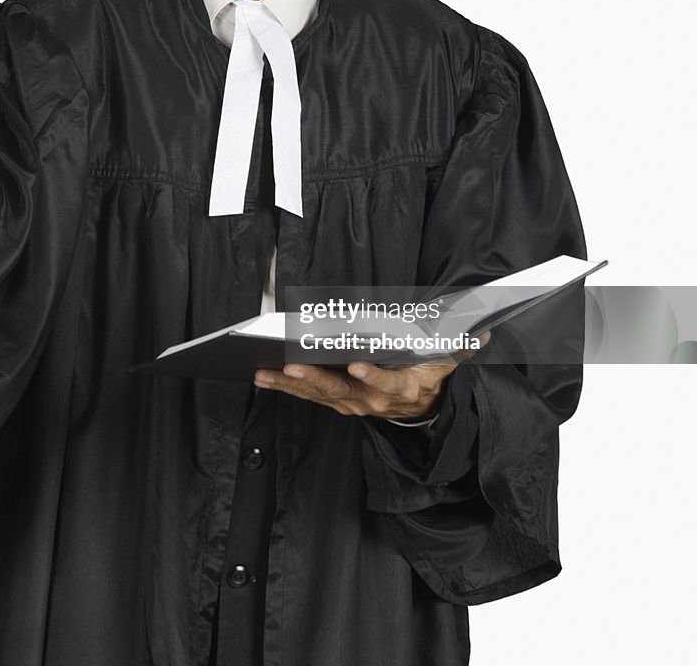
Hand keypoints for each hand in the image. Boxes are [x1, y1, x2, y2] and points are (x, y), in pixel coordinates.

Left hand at [253, 334, 488, 419]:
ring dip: (291, 384)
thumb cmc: (427, 377)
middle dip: (315, 380)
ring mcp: (352, 404)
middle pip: (342, 391)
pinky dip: (285, 387)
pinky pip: (308, 396)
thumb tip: (480, 333)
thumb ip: (458, 347)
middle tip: (293, 367)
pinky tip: (264, 378)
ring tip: (265, 372)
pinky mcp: (337, 403)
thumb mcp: (446, 362)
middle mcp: (372, 400)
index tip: (356, 365)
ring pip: (318, 395)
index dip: (372, 376)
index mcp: (401, 388)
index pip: (387, 384)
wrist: (421, 410)